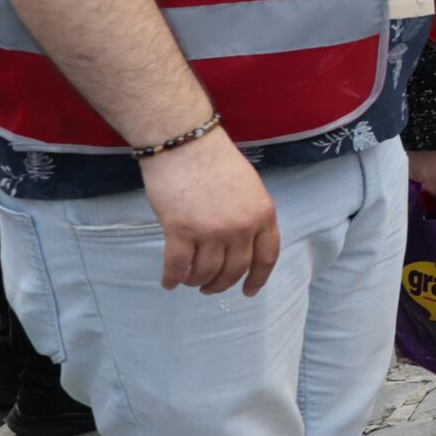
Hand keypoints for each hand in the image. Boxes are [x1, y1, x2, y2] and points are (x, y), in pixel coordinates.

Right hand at [139, 127, 280, 295]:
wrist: (185, 143)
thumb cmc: (214, 160)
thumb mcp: (249, 187)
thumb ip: (249, 214)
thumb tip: (243, 241)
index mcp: (263, 214)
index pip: (267, 256)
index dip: (258, 278)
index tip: (249, 291)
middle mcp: (241, 226)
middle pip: (235, 269)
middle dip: (222, 284)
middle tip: (209, 288)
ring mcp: (212, 231)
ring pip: (206, 272)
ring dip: (197, 281)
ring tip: (189, 281)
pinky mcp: (181, 231)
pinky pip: (177, 266)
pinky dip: (172, 278)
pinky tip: (169, 282)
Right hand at [406, 144, 435, 213]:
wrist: (426, 123)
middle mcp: (429, 177)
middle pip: (435, 191)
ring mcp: (415, 171)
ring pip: (424, 183)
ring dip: (430, 180)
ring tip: (434, 171)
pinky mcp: (406, 165)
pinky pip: (414, 174)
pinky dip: (420, 171)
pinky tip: (423, 163)